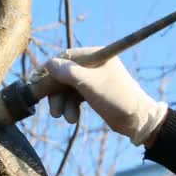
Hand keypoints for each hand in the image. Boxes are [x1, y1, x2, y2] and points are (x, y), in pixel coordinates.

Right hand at [44, 47, 167, 145]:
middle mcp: (94, 65)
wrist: (137, 120)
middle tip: (53, 110)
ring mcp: (93, 80)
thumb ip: (68, 72)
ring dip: (63, 104)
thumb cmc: (116, 98)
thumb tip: (49, 64)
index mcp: (96, 55)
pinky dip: (70, 108)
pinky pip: (74, 97)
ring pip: (67, 89)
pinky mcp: (92, 93)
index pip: (66, 57)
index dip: (51, 69)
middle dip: (57, 94)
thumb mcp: (90, 84)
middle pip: (64, 75)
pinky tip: (72, 118)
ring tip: (67, 118)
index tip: (38, 82)